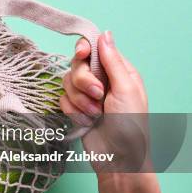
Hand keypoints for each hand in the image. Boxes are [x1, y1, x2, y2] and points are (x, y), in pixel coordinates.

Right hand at [59, 31, 149, 172]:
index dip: (84, 49)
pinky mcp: (75, 109)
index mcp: (118, 71)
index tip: (81, 55)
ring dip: (80, 100)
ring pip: (67, 82)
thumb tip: (105, 34)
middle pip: (77, 65)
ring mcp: (87, 95)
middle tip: (98, 95)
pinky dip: (73, 111)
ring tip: (95, 114)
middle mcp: (102, 80)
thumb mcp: (126, 89)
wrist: (118, 158)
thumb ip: (112, 61)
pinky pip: (62, 99)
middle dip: (84, 81)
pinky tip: (87, 122)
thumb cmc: (130, 125)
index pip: (94, 48)